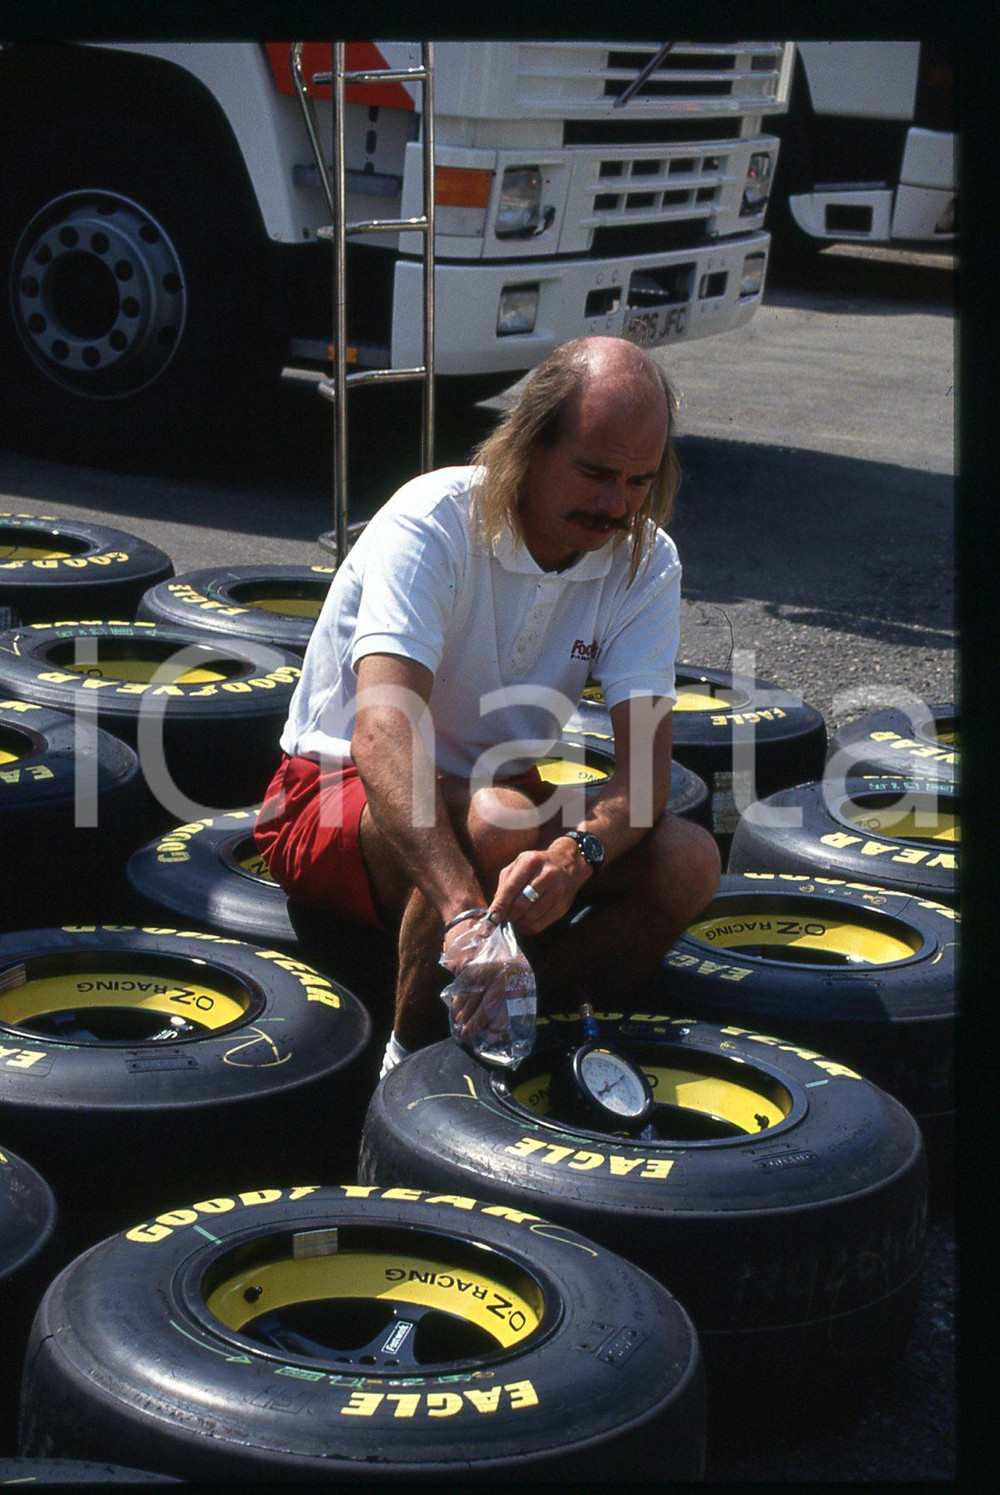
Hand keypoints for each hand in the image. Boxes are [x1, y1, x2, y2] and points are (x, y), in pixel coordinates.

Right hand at [439, 915, 533, 1046]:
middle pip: (488, 1002)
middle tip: (469, 1034)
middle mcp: (498, 968)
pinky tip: (457, 1008)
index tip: (490, 1034)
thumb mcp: (502, 959)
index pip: (505, 1000)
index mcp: (512, 967)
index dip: (495, 1019)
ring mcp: (481, 967)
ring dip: (466, 1012)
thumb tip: (501, 1010)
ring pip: (473, 996)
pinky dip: (459, 998)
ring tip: (461, 1025)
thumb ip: (503, 981)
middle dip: (477, 1021)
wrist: (467, 919)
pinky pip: (462, 988)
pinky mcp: (465, 965)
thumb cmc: (487, 942)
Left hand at [488, 842, 590, 934]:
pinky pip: (541, 925)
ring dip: (518, 923)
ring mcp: (557, 891)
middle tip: (503, 918)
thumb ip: (505, 884)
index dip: (500, 905)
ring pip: (531, 917)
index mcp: (531, 862)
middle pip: (521, 905)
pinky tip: (525, 923)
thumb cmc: (537, 865)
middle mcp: (547, 875)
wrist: (568, 864)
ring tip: (514, 919)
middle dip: (509, 916)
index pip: (511, 888)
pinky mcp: (563, 906)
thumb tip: (495, 909)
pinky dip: (528, 928)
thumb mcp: (519, 864)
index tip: (492, 917)